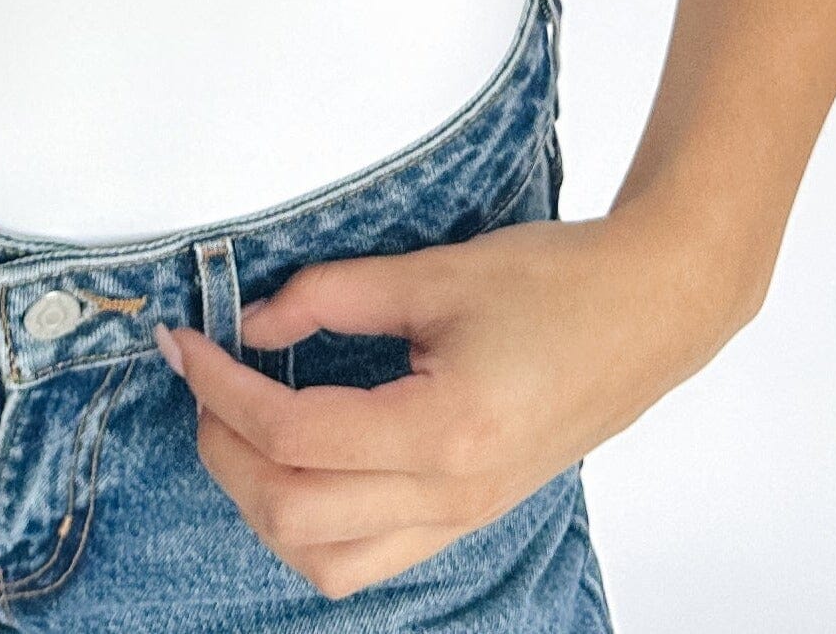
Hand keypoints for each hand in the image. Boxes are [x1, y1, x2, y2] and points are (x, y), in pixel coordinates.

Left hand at [157, 206, 747, 598]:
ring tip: (241, 429)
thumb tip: (253, 322)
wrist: (649, 310)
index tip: (186, 343)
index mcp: (444, 432)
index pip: (296, 436)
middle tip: (203, 384)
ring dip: (264, 507)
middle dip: (225, 453)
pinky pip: (370, 560)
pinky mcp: (469, 516)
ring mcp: (463, 517)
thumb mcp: (435, 270)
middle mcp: (451, 496)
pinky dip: (313, 526)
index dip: (223, 389)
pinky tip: (298, 463)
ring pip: (328, 564)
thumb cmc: (557, 281)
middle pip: (296, 518)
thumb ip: (333, 294)